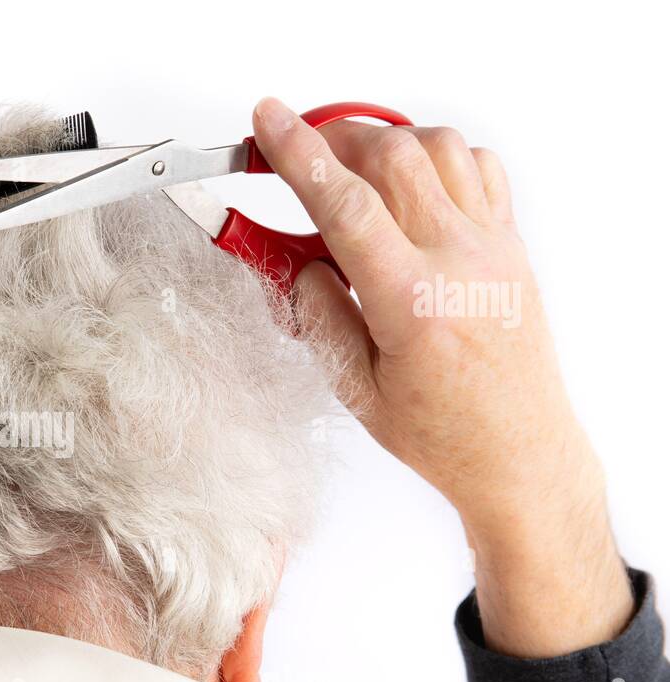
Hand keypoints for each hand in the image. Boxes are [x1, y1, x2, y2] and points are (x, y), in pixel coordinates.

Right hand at [251, 97, 630, 655]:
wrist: (519, 452)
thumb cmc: (443, 434)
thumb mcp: (357, 389)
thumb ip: (322, 317)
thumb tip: (299, 264)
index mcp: (412, 303)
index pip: (345, 205)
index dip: (298, 154)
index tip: (269, 121)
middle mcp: (458, 262)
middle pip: (393, 157)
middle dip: (335, 138)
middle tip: (299, 152)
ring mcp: (491, 246)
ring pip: (438, 148)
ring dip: (385, 143)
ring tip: (352, 171)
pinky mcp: (509, 244)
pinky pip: (478, 167)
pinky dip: (436, 156)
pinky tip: (410, 184)